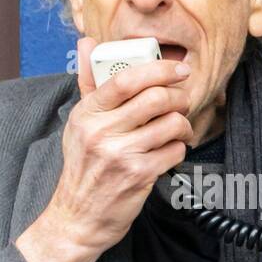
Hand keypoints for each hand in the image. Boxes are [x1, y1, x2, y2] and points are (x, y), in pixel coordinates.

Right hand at [15, 38, 192, 261]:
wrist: (78, 217)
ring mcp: (120, 155)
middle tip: (181, 102)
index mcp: (86, 114)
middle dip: (178, 97)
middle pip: (155, 98)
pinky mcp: (138, 176)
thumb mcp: (78, 124)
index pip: (125, 79)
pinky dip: (179, 149)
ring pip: (170, 124)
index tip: (179, 68)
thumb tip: (87, 43)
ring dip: (183, 125)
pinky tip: (170, 152)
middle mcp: (100, 132)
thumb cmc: (83, 167)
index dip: (158, 69)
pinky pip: (174, 151)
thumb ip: (88, 83)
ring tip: (178, 129)